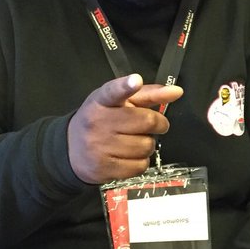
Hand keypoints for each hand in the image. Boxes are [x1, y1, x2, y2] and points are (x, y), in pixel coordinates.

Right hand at [67, 73, 182, 184]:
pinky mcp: (104, 168)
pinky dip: (141, 162)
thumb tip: (178, 92)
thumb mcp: (120, 102)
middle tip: (152, 125)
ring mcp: (99, 146)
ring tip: (135, 141)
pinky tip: (129, 156)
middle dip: (158, 124)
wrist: (71, 150)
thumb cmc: (102, 120)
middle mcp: (98, 122)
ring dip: (148, 145)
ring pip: (146, 146)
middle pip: (147, 122)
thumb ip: (150, 95)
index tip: (135, 80)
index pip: (113, 91)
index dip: (126, 86)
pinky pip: (140, 166)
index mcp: (101, 101)